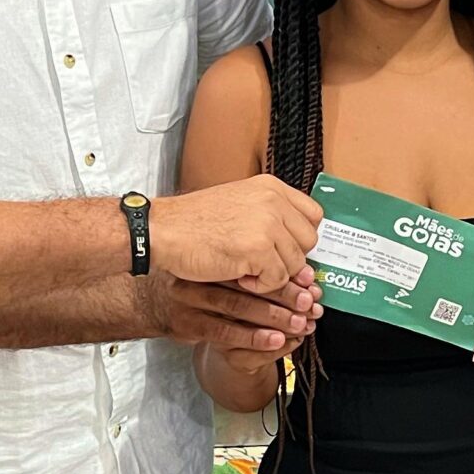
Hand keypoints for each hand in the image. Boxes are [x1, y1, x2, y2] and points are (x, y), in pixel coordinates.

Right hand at [149, 175, 321, 287]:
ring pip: (296, 263)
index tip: (285, 249)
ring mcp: (267, 223)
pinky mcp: (258, 249)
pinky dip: (260, 286)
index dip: (300, 238)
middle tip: (261, 263)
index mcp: (270, 187)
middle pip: (308, 241)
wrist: (161, 231)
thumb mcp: (238, 205)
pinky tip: (240, 277)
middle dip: (289, 259)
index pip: (313, 215)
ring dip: (273, 274)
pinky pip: (277, 279)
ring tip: (246, 270)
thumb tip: (302, 252)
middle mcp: (273, 200)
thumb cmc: (192, 223)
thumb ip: (270, 218)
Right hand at [158, 270, 320, 353]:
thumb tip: (305, 274)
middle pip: (248, 283)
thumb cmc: (199, 283)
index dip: (285, 274)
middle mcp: (198, 271)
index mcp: (211, 254)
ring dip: (273, 318)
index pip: (254, 262)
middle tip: (309, 303)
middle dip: (284, 296)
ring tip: (300, 323)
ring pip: (237, 308)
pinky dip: (254, 337)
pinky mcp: (186, 324)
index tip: (309, 283)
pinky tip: (277, 340)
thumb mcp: (219, 265)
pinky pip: (225, 332)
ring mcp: (189, 298)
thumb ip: (252, 266)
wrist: (154, 303)